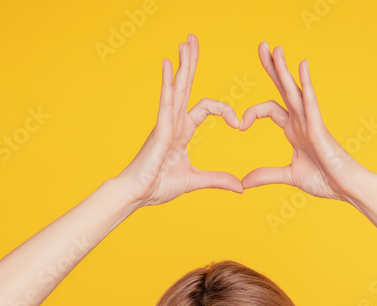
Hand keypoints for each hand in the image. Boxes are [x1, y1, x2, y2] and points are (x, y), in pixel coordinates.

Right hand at [114, 33, 243, 206]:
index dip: (225, 110)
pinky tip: (168, 64)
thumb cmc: (157, 185)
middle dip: (190, 63)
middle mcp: (174, 121)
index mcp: (182, 131)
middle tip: (193, 39)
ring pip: (176, 88)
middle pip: (185, 86)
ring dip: (182, 64)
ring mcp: (165, 123)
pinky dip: (167, 82)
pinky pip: (165, 101)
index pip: (206, 108)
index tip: (238, 123)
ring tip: (186, 43)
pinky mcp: (159, 129)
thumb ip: (218, 180)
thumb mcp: (195, 181)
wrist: (137, 195)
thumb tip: (240, 187)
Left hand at [239, 41, 374, 202]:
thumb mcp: (289, 176)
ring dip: (284, 69)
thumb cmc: (324, 179)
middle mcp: (301, 120)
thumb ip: (266, 175)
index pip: (268, 109)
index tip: (240, 125)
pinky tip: (302, 65)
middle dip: (271, 67)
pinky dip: (306, 83)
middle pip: (283, 88)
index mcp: (293, 129)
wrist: (346, 187)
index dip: (252, 113)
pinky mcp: (319, 127)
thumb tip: (243, 182)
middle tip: (261, 45)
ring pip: (294, 90)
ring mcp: (310, 121)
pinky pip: (311, 101)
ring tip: (276, 48)